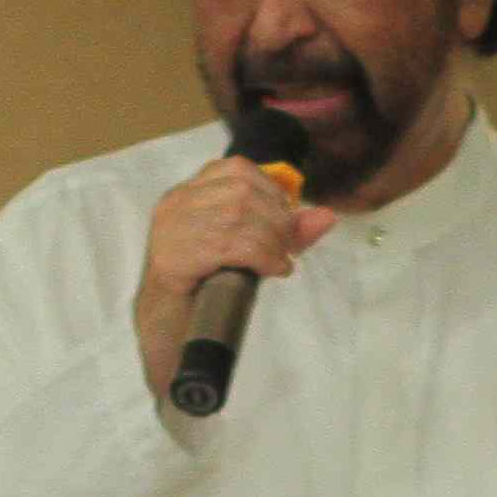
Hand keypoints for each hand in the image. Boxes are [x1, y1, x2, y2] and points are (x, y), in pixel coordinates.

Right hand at [134, 156, 337, 401]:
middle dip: (276, 218)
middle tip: (286, 247)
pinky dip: (262, 257)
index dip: (271, 191)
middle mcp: (176, 203)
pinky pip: (231, 245)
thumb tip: (327, 216)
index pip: (236, 168)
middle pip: (242, 190)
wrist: (168, 328)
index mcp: (188, 193)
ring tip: (278, 262)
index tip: (285, 219)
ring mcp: (172, 229)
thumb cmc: (208, 286)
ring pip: (238, 216)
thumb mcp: (251, 252)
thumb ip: (285, 232)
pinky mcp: (174, 257)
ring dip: (271, 240)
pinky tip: (271, 270)